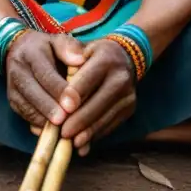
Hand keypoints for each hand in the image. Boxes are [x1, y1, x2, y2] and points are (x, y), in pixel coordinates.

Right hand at [6, 32, 84, 128]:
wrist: (19, 50)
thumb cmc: (47, 48)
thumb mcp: (58, 41)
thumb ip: (70, 48)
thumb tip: (81, 60)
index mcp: (31, 54)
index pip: (44, 73)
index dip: (58, 89)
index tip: (72, 103)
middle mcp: (18, 71)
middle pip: (32, 93)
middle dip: (49, 108)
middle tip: (65, 121)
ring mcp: (13, 88)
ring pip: (27, 108)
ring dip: (44, 121)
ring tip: (62, 131)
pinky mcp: (13, 102)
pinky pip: (26, 118)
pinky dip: (40, 127)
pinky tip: (55, 134)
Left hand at [60, 38, 136, 154]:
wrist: (125, 57)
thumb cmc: (93, 54)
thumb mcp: (81, 48)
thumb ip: (69, 56)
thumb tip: (63, 73)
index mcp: (106, 58)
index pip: (87, 80)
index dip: (73, 96)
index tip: (60, 112)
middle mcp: (121, 77)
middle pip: (97, 103)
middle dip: (79, 121)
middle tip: (62, 133)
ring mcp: (128, 94)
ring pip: (105, 117)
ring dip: (87, 132)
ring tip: (71, 143)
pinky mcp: (130, 108)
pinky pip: (111, 124)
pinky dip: (96, 135)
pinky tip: (83, 143)